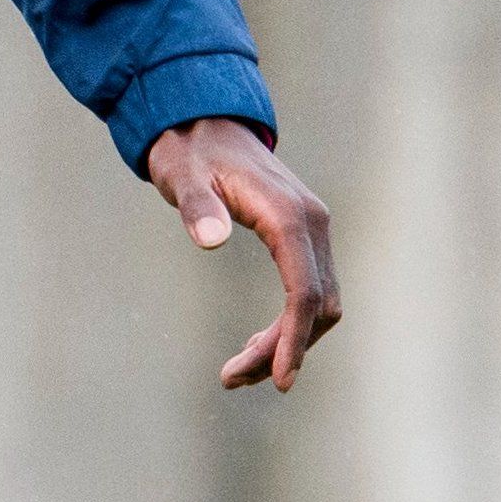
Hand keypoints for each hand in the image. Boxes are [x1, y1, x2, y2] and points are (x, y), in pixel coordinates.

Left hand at [145, 116, 339, 390]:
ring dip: (285, 341)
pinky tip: (253, 344)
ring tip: (237, 372)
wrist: (201, 121)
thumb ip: (195, 206)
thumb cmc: (188, 151)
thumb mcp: (182, 175)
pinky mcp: (302, 237)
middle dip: (283, 348)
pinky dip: (288, 322)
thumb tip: (210, 240)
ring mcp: (312, 231)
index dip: (294, 338)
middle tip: (232, 378)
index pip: (304, 291)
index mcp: (289, 215)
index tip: (281, 380)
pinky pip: (308, 289)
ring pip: (318, 304)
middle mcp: (312, 224)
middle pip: (316, 305)